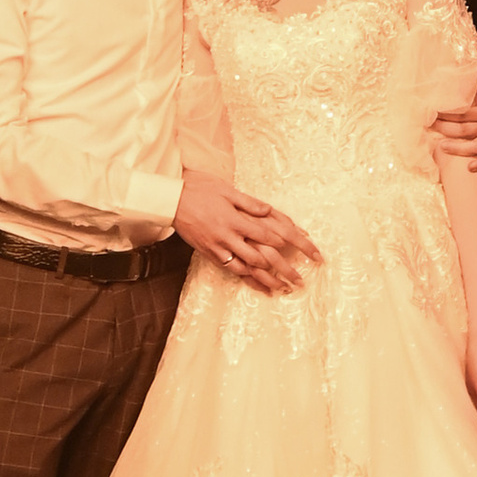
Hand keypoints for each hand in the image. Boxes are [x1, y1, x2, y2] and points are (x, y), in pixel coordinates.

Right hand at [176, 169, 321, 291]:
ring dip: (268, 279)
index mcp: (235, 219)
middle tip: (300, 279)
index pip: (268, 233)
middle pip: (261, 257)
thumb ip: (249, 203)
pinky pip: (232, 270)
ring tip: (285, 288)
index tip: (306, 249)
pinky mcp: (210, 254)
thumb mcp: (226, 190)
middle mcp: (228, 236)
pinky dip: (248, 280)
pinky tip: (261, 287)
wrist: (169, 200)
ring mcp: (218, 248)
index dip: (289, 242)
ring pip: (247, 269)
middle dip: (283, 269)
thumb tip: (269, 210)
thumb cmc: (199, 189)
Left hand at [429, 78, 476, 173]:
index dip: (445, 114)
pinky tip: (470, 168)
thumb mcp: (473, 82)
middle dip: (444, 129)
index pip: (463, 114)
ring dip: (458, 148)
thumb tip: (448, 67)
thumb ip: (463, 77)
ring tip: (441, 146)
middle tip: (429, 126)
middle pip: (465, 130)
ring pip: (476, 147)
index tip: (430, 112)